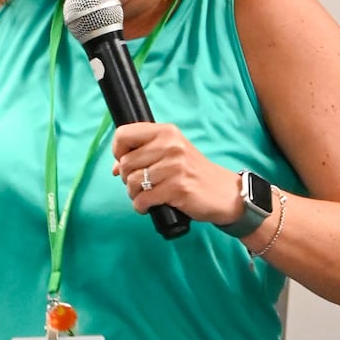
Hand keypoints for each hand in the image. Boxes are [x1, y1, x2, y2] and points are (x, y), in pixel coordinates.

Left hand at [112, 121, 237, 225]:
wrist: (224, 192)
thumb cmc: (194, 173)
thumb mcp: (172, 154)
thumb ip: (144, 154)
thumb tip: (115, 167)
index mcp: (166, 132)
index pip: (123, 134)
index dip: (118, 151)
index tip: (126, 161)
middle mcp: (170, 145)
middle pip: (125, 163)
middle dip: (127, 178)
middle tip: (141, 184)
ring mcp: (174, 167)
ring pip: (132, 182)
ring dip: (134, 194)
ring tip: (147, 195)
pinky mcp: (177, 188)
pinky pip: (143, 199)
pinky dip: (141, 207)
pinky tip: (150, 206)